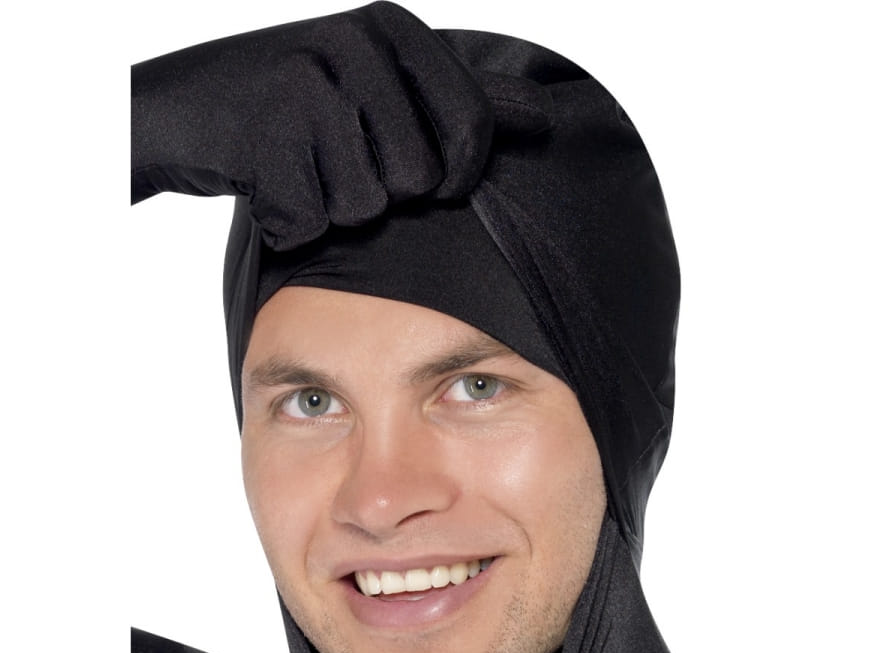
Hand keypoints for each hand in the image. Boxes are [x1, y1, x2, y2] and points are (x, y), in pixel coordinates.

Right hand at [131, 2, 493, 250]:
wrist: (190, 105)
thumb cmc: (302, 103)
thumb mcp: (387, 84)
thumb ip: (463, 99)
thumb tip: (541, 115)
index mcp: (395, 32)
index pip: (473, 125)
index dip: (458, 175)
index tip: (431, 181)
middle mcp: (354, 47)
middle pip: (418, 179)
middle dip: (382, 194)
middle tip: (338, 160)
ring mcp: (304, 87)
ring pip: (364, 209)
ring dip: (333, 210)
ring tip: (304, 168)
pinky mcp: (261, 137)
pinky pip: (310, 223)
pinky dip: (290, 223)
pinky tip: (270, 183)